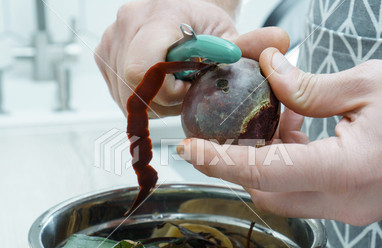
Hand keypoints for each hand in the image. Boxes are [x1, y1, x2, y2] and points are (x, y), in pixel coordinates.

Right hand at [94, 0, 288, 117]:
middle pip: (136, 90)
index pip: (143, 71)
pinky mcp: (103, 56)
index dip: (168, 93)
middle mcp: (125, 26)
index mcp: (156, 17)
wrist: (182, 12)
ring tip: (174, 83)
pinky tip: (159, 84)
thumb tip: (278, 43)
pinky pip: (120, 92)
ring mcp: (110, 42)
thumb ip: (251, 43)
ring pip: (126, 95)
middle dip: (164, 100)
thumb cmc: (204, 24)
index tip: (189, 88)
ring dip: (154, 100)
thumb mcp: (229, 34)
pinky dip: (142, 97)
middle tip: (185, 88)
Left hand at [177, 46, 381, 225]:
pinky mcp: (357, 203)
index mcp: (347, 171)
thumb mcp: (369, 83)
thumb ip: (309, 86)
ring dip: (266, 162)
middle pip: (267, 191)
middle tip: (223, 130)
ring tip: (271, 119)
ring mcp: (353, 208)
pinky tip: (296, 130)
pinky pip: (307, 190)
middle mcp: (346, 201)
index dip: (219, 162)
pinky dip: (290, 164)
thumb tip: (269, 75)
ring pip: (285, 194)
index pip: (263, 173)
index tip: (189, 150)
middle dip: (237, 164)